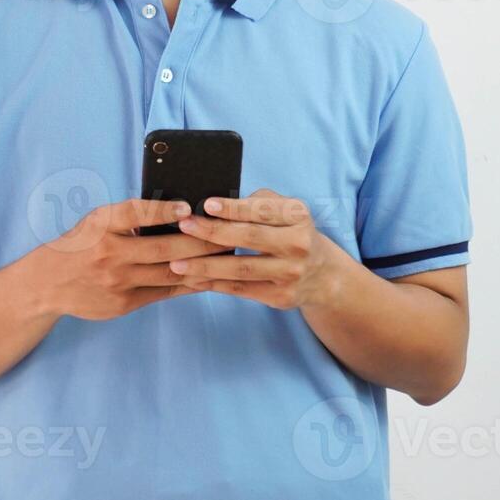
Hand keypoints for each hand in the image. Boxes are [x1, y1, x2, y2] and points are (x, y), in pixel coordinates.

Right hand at [32, 197, 236, 321]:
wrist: (47, 283)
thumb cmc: (81, 244)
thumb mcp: (98, 221)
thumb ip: (131, 217)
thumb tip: (179, 212)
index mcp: (102, 224)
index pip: (135, 212)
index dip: (163, 210)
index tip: (188, 208)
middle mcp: (109, 253)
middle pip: (163, 247)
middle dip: (200, 242)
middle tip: (228, 235)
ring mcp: (117, 282)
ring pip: (169, 273)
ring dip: (201, 265)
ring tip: (226, 256)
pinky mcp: (123, 304)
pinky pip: (163, 293)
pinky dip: (187, 284)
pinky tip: (207, 277)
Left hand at [167, 188, 342, 309]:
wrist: (321, 275)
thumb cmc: (291, 232)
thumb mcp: (286, 210)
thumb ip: (258, 203)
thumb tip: (216, 205)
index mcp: (298, 216)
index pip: (262, 209)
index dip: (233, 208)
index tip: (206, 204)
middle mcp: (297, 244)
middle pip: (249, 237)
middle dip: (212, 232)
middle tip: (184, 227)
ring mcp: (290, 273)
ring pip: (240, 269)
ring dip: (205, 265)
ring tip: (177, 262)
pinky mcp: (280, 297)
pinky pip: (240, 289)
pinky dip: (214, 284)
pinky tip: (192, 279)